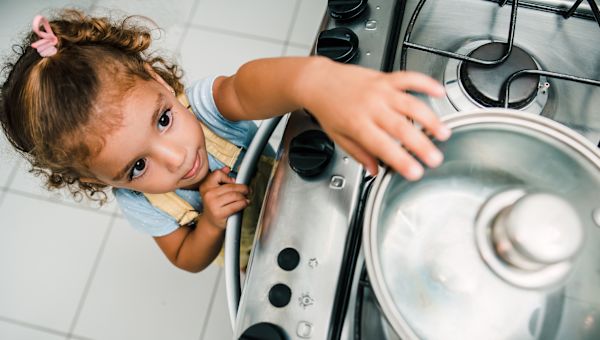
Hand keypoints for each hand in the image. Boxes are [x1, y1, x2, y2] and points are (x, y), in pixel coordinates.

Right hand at [199, 167, 249, 228]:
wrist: (211, 222)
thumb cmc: (215, 204)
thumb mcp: (215, 190)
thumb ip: (220, 178)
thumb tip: (227, 168)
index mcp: (206, 186)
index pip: (218, 174)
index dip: (228, 177)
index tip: (233, 181)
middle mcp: (208, 194)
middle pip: (231, 186)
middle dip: (242, 188)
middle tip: (247, 190)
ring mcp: (213, 204)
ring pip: (235, 195)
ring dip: (244, 196)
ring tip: (245, 197)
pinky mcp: (220, 213)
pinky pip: (236, 205)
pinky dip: (244, 203)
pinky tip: (245, 203)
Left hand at [303, 60, 450, 179]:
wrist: (319, 82)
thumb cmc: (328, 109)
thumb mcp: (338, 138)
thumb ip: (359, 154)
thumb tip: (375, 171)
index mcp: (357, 125)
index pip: (382, 147)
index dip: (400, 160)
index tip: (415, 172)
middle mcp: (371, 107)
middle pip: (400, 127)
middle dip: (421, 145)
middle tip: (435, 158)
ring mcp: (380, 91)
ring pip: (410, 104)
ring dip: (430, 118)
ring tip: (444, 132)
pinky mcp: (385, 78)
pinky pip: (409, 78)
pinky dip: (426, 83)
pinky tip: (439, 92)